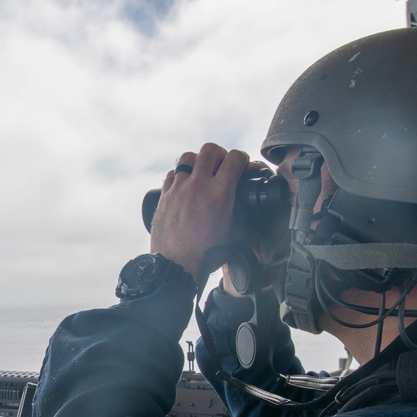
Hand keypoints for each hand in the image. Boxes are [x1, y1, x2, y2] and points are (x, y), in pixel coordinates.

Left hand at [150, 143, 248, 279]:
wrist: (176, 266)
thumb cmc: (205, 255)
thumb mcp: (234, 234)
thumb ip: (244, 214)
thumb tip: (251, 205)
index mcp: (220, 195)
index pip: (236, 159)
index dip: (243, 159)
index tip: (243, 166)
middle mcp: (198, 187)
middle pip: (210, 150)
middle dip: (220, 155)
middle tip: (222, 166)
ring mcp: (179, 189)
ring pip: (188, 156)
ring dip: (198, 161)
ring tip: (202, 172)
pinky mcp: (164, 196)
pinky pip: (173, 173)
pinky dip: (181, 175)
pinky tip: (186, 185)